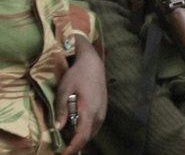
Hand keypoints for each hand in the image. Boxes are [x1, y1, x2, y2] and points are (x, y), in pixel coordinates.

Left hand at [56, 35, 106, 154]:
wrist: (93, 63)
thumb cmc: (77, 75)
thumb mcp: (64, 90)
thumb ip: (61, 110)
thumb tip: (57, 128)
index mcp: (89, 110)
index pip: (82, 136)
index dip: (73, 148)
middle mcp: (99, 114)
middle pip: (87, 137)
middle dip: (75, 145)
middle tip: (60, 147)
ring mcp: (103, 111)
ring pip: (91, 132)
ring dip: (80, 137)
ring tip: (66, 139)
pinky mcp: (103, 109)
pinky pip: (94, 125)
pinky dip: (85, 130)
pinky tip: (75, 127)